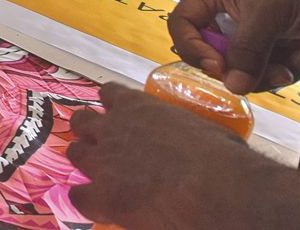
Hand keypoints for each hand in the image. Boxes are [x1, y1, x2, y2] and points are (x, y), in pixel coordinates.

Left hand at [68, 83, 263, 228]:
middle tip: (103, 146)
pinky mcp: (103, 195)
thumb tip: (197, 143)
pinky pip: (78, 196)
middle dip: (89, 132)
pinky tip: (99, 206)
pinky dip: (86, 200)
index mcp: (138, 106)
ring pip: (75, 153)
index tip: (118, 116)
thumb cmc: (224, 160)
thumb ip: (185, 131)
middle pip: (82, 121)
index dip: (111, 107)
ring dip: (84, 161)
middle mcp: (112, 127)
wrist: (217, 191)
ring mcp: (102, 160)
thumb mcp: (204, 131)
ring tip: (98, 174)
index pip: (109, 94)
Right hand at [167, 0, 299, 94]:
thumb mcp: (268, 9)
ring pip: (238, 70)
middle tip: (258, 72)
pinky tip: (299, 56)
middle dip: (236, 69)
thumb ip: (247, 48)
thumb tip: (232, 85)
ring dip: (264, 75)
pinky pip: (264, 74)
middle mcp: (225, 16)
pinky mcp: (273, 49)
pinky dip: (283, 72)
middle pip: (210, 55)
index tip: (217, 66)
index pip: (182, 26)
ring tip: (287, 64)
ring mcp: (250, 34)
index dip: (192, 48)